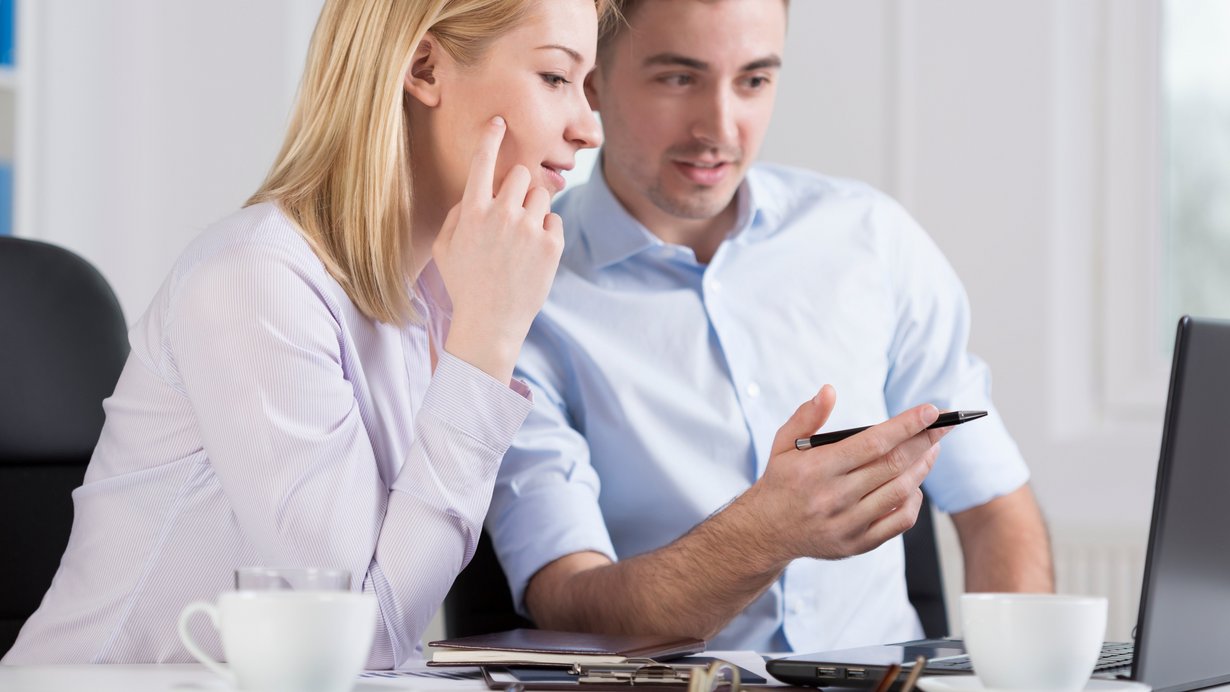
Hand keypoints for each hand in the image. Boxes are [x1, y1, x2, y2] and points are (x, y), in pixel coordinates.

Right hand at [434, 116, 564, 381]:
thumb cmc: (464, 285)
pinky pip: (554, 220)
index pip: (482, 163)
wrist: (491, 323)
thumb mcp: (445, 248)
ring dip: (534, 209)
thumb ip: (458, 215)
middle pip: (520, 174)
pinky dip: (547, 232)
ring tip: (522, 238)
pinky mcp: (552, 245)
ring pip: (541, 195)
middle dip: (518, 187)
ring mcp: (529, 229)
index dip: (491, 138)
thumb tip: (476, 194)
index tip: (500, 122)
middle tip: (513, 212)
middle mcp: (502, 215)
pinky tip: (533, 254)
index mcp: (472, 212)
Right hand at [739, 385, 947, 563]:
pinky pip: (898, 521)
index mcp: (817, 468)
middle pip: (893, 464)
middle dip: (925, 440)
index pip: (872, 442)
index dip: (906, 425)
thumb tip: (829, 391)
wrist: (766, 531)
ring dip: (923, 467)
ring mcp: (847, 522)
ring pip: (900, 490)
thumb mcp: (783, 444)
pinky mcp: (857, 543)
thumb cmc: (780, 481)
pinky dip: (913, 500)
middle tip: (943, 425)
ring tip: (932, 449)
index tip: (930, 411)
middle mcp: (834, 496)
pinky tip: (915, 484)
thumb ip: (806, 416)